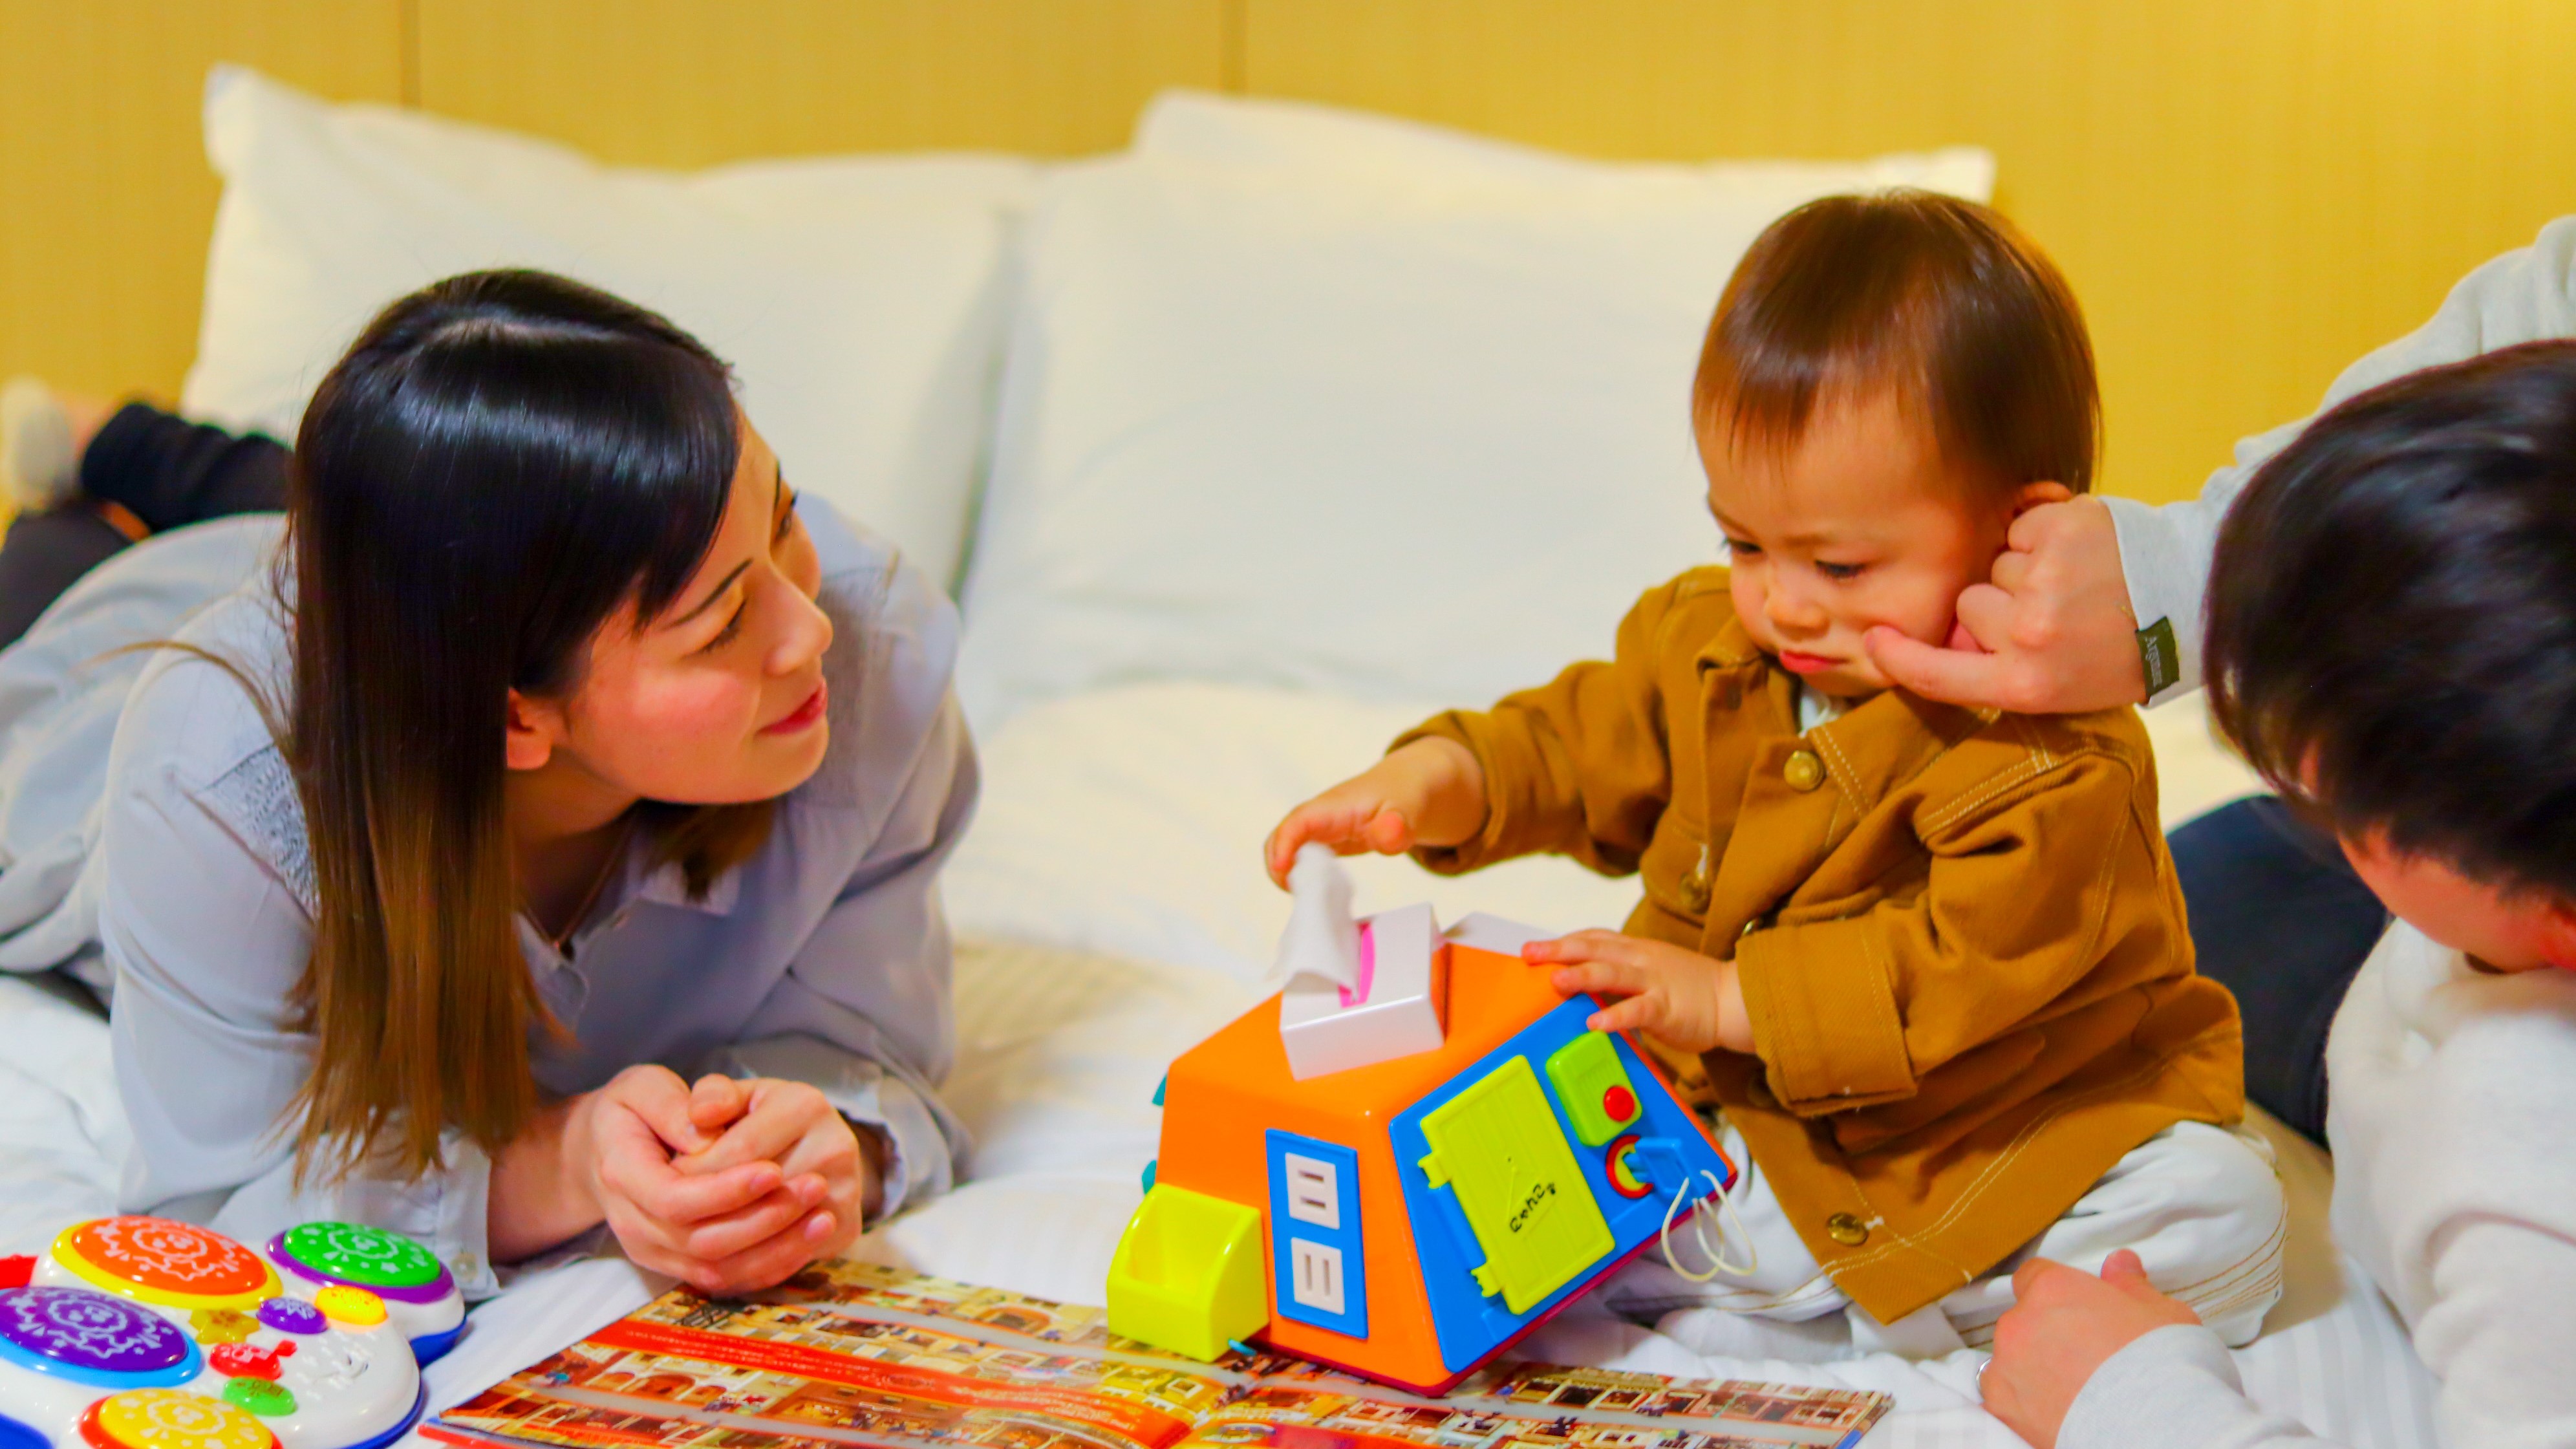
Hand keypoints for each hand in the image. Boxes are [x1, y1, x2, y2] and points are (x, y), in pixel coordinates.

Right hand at [552, 1065, 825, 1293]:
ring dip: (776, 1248)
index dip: (726, 1191)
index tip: (773, 1169)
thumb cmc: (633, 1110)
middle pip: (702, 1242)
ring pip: (718, 1270)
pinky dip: (771, 1265)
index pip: (674, 1199)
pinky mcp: (677, 1265)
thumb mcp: (643, 1086)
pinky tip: (808, 1237)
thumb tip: (707, 1138)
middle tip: (816, 1185)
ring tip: (822, 1215)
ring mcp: (653, 1251)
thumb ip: (673, 1106)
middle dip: (764, 1219)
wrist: (605, 1149)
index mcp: (621, 1173)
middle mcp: (632, 1223)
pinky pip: (727, 1280)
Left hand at [669, 1076, 879, 1286]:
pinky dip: (748, 1267)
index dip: (696, 1172)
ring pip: (772, 1237)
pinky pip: (788, 1262)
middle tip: (672, 1212)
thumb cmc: (759, 1117)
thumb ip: (711, 1096)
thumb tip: (698, 1115)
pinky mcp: (847, 1228)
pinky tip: (719, 1256)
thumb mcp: (734, 1094)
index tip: (667, 1178)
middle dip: (706, 1210)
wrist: (810, 1144)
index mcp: (806, 1105)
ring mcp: (847, 1191)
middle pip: (758, 1197)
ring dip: (724, 1243)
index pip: (740, 1152)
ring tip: (692, 1232)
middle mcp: (836, 1146)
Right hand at [1264, 737, 1487, 885]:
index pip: (1297, 823)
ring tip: (1311, 899)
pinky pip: (1298, 858)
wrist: (1406, 787)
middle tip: (1300, 897)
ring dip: (1286, 875)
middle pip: (1279, 839)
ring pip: (1283, 849)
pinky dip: (1299, 877)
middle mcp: (1317, 817)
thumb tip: (1387, 835)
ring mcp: (1316, 829)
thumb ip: (1397, 825)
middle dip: (1277, 867)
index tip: (1283, 873)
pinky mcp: (1321, 841)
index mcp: (1333, 808)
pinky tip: (1319, 895)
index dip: (1284, 847)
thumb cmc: (1404, 797)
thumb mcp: (1408, 811)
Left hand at [1526, 930, 1751, 1053]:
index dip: (1566, 941)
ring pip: (1611, 974)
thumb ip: (1623, 975)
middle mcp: (1641, 959)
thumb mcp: (1653, 971)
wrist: (1733, 999)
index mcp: (1637, 950)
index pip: (1595, 938)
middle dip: (1559, 950)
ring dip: (1581, 975)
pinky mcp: (1666, 1007)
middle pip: (1594, 949)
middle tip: (1529, 953)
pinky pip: (1637, 1010)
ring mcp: (1654, 982)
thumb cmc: (1691, 989)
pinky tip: (1594, 1025)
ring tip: (1555, 981)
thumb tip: (1587, 986)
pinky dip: (1614, 1016)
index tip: (1539, 947)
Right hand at [1863, 492, 2148, 713]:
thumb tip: (1956, 633)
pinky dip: (2044, 530)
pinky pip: (2021, 525)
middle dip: (1997, 603)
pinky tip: (2081, 550)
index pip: (1939, 674)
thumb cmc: (2126, 651)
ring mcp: (2043, 578)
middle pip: (1969, 605)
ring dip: (2025, 566)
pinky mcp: (2062, 528)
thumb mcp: (2065, 688)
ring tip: (2076, 580)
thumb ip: (2004, 670)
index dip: (1900, 658)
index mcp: (2027, 683)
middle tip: (2053, 612)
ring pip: (1996, 563)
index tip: (1876, 641)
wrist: (2196, 599)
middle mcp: (2027, 634)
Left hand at [1982, 1250, 2201, 1446]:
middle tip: (2085, 1357)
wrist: (2155, 1426)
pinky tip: (2057, 1413)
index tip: (2073, 1311)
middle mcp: (2021, 1322)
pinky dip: (2023, 1405)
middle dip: (2047, 1334)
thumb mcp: (2162, 1314)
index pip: (2035, 1276)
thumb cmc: (2162, 1367)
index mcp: (2053, 1289)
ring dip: (2033, 1368)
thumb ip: (2130, 1286)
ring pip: (2011, 1360)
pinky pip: (2003, 1398)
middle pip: (2023, 1320)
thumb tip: (2120, 1265)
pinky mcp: (2002, 1407)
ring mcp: (2006, 1366)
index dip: (2055, 1293)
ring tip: (2075, 1390)